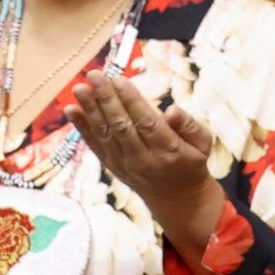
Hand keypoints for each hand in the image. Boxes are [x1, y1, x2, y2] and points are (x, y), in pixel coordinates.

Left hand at [73, 70, 227, 258]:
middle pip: (122, 126)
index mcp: (169, 151)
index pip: (147, 122)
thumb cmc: (191, 162)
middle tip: (95, 75)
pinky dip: (81, 127)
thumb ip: (190, 125)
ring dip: (90, 109)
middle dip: (106, 99)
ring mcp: (124, 164)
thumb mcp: (203, 144)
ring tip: (80, 88)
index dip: (131, 100)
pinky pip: (94, 145)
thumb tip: (171, 110)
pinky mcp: (112, 166)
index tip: (119, 79)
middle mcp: (144, 159)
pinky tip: (71, 109)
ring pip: (105, 133)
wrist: (177, 199)